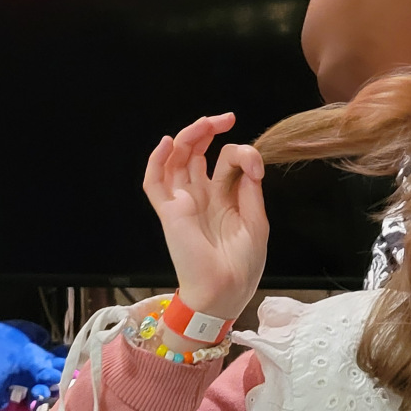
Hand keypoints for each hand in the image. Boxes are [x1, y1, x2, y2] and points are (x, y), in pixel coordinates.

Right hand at [142, 113, 268, 320]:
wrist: (224, 292)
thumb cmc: (242, 265)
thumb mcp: (256, 222)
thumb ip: (250, 190)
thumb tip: (249, 160)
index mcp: (223, 198)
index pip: (225, 161)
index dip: (242, 154)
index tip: (256, 166)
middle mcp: (201, 196)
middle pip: (196, 153)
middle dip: (208, 131)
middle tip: (225, 118)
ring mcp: (183, 202)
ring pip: (176, 160)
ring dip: (187, 137)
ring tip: (204, 123)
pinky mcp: (169, 212)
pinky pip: (154, 183)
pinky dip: (156, 161)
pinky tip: (167, 144)